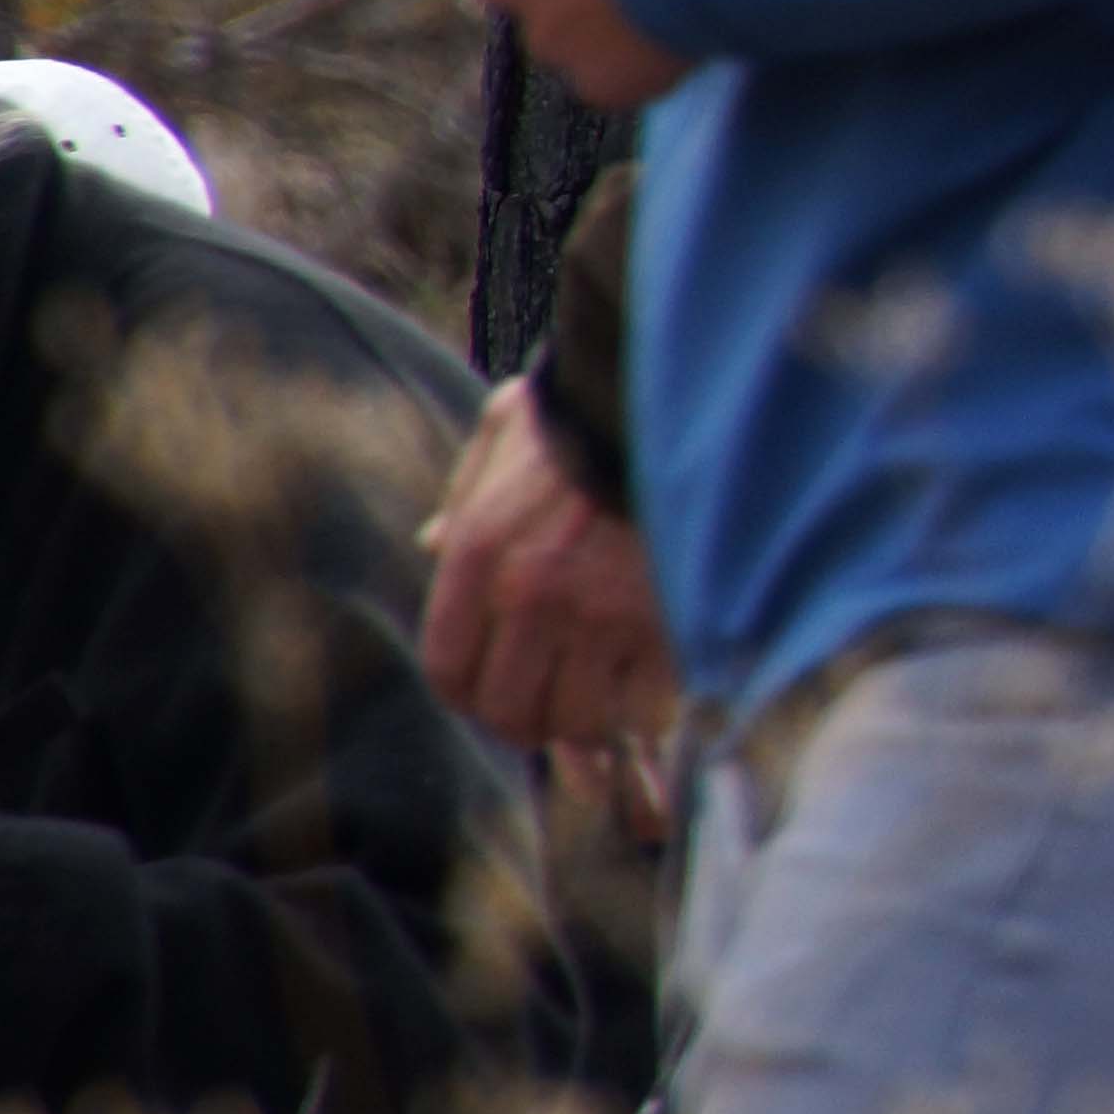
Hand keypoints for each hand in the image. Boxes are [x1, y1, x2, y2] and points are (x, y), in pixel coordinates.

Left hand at [422, 376, 684, 759]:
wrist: (681, 391)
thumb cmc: (590, 409)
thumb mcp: (505, 431)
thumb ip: (465, 494)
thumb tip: (432, 543)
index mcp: (482, 551)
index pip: (449, 671)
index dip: (468, 697)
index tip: (492, 693)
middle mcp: (531, 594)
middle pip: (508, 711)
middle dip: (527, 721)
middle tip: (550, 707)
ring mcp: (600, 615)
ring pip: (577, 720)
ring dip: (588, 721)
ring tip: (603, 699)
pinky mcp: (666, 626)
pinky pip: (644, 709)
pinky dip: (646, 712)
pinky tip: (651, 688)